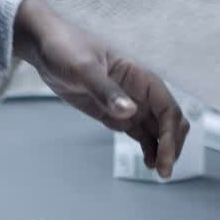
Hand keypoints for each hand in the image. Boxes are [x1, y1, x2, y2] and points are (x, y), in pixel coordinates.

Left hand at [13, 0, 189, 177]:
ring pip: (160, 130)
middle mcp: (141, 91)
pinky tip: (149, 163)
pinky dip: (150, 148)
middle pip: (171, 121)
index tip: (164, 157)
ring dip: (164, 149)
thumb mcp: (83, 68)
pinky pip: (142, 134)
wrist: (46, 48)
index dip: (171, 133)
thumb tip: (129, 111)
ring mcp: (131, 104)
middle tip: (163, 171)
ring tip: (158, 172)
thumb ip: (105, 90)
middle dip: (173, 144)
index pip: (168, 107)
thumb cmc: (66, 48)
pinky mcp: (117, 115)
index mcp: (140, 75)